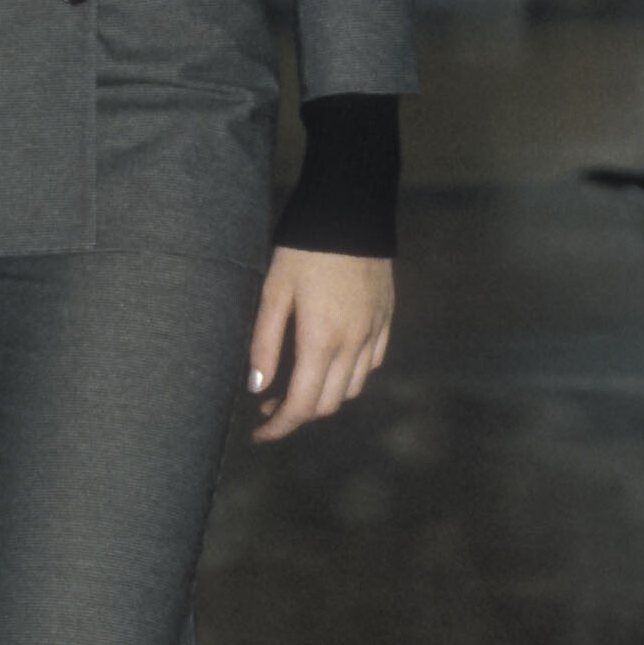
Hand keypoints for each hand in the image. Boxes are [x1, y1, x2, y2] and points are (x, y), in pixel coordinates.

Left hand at [246, 247, 394, 441]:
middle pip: (328, 404)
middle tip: (269, 406)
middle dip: (297, 415)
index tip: (258, 434)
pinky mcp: (386, 320)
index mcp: (321, 340)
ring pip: (352, 389)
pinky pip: (371, 364)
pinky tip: (328, 363)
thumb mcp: (274, 292)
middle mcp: (354, 344)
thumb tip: (257, 387)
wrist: (350, 211)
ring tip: (296, 385)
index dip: (279, 427)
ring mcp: (374, 333)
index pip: (302, 405)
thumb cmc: (304, 249)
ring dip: (323, 397)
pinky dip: (348, 376)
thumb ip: (265, 343)